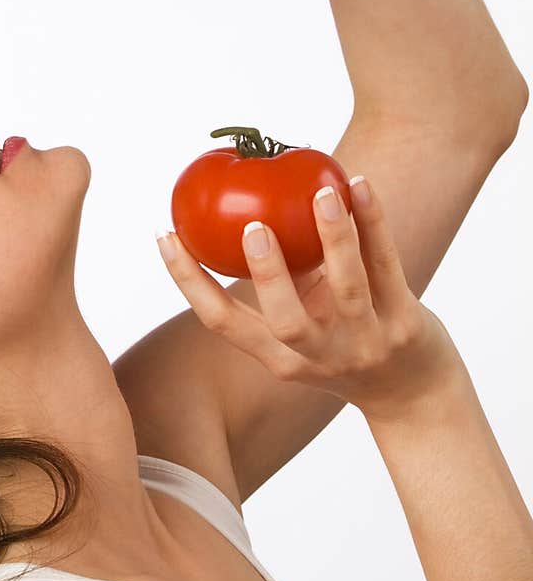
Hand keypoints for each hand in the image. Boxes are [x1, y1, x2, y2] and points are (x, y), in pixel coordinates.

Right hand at [157, 174, 465, 423]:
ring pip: (349, 290)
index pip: (222, 322)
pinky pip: (388, 266)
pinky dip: (374, 223)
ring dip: (335, 238)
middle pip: (286, 321)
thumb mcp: (304, 326)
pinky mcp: (407, 326)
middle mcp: (320, 357)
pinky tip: (360, 186)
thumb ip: (278, 280)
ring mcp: (366, 344)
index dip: (188, 281)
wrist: (415, 395)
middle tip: (251, 228)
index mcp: (279, 357)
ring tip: (321, 193)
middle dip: (267, 274)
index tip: (165, 234)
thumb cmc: (344, 341)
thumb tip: (236, 207)